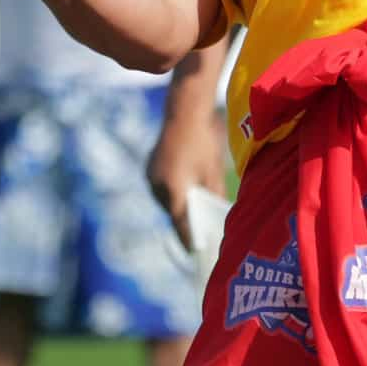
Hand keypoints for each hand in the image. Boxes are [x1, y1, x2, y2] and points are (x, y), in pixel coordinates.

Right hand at [148, 110, 228, 239]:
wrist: (184, 112)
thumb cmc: (204, 142)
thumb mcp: (214, 172)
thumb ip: (215, 195)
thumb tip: (217, 213)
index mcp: (174, 191)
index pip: (182, 224)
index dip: (189, 239)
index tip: (194, 253)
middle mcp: (158, 187)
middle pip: (173, 213)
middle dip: (185, 220)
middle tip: (199, 231)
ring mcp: (151, 177)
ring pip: (166, 201)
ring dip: (178, 205)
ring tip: (194, 210)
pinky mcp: (149, 169)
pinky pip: (161, 188)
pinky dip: (172, 192)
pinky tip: (185, 189)